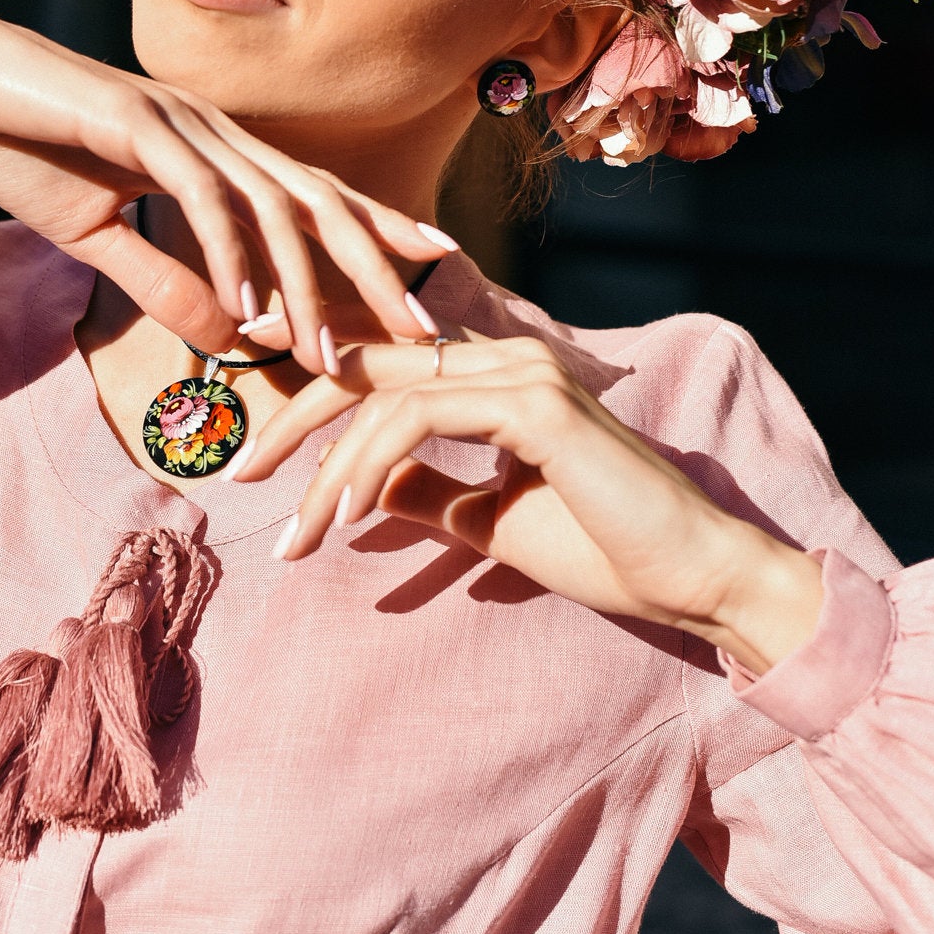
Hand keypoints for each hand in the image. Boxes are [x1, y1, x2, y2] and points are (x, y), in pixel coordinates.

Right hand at [0, 0, 451, 372]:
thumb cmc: (28, 152)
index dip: (377, 227)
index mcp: (216, 152)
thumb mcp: (101, 240)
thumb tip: (228, 337)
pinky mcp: (137, 124)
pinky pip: (197, 196)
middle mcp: (215, 133)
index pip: (313, 195)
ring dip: (303, 280)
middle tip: (425, 324)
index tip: (435, 267)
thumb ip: (167, 285)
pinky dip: (226, 251)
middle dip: (376, 264)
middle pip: (316, 201)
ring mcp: (181, 123)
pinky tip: (244, 305)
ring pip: (267, 205)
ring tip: (329, 349)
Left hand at [235, 335, 824, 673]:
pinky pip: (422, 422)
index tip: (247, 428)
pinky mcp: (536, 406)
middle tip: (238, 473)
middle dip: (291, 417)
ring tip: (296, 534)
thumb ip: (425, 491)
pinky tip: (348, 513)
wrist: (695, 578)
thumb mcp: (489, 519)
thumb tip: (358, 487)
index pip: (381, 367)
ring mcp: (523, 373)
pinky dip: (372, 465)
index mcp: (497, 376)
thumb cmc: (606, 549)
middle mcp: (507, 355)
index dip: (307, 385)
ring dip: (325, 468)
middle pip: (366, 365)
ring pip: (384, 397)